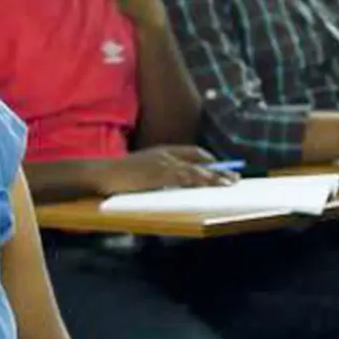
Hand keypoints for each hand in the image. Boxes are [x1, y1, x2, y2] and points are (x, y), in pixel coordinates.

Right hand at [98, 145, 233, 194]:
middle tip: (235, 177)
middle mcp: (166, 155)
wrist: (103, 173)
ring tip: (230, 183)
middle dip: (218, 169)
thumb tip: (169, 180)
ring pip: (196, 171)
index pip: (192, 152)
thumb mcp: (140, 168)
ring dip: (215, 177)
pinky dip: (199, 183)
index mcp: (162, 151)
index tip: (219, 166)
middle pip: (199, 161)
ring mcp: (164, 165)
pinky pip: (186, 180)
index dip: (208, 159)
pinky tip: (210, 187)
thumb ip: (156, 170)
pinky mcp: (161, 176)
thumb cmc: (117, 174)